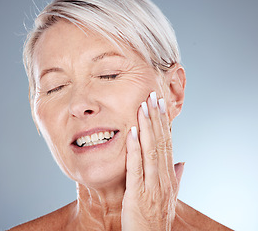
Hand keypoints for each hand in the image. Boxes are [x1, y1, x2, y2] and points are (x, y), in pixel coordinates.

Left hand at [121, 92, 184, 230]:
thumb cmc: (155, 218)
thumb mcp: (169, 196)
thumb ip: (176, 178)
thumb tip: (182, 162)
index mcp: (169, 176)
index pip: (168, 144)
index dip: (164, 123)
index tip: (160, 105)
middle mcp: (163, 178)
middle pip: (161, 142)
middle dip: (157, 118)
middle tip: (152, 96)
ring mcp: (152, 185)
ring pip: (151, 151)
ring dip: (147, 127)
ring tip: (143, 107)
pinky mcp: (138, 193)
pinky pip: (136, 167)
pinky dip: (135, 148)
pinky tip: (132, 132)